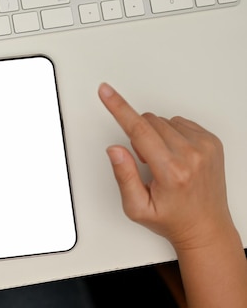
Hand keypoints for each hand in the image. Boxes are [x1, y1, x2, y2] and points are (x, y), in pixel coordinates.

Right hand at [98, 83, 231, 250]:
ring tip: (163, 162)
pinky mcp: (212, 142)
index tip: (106, 92)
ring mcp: (205, 147)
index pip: (138, 130)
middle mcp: (191, 156)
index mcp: (171, 171)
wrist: (206, 227)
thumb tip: (115, 150)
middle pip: (150, 122)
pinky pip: (181, 122)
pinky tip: (175, 154)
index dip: (118, 108)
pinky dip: (172, 135)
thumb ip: (123, 176)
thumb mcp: (137, 207)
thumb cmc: (172, 218)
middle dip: (139, 136)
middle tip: (147, 163)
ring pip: (164, 121)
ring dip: (156, 136)